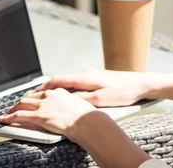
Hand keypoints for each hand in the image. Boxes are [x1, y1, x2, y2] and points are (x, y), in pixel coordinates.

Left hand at [0, 88, 96, 140]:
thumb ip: (67, 104)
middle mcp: (49, 96)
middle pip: (29, 97)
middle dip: (20, 102)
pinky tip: (3, 119)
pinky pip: (19, 115)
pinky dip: (9, 117)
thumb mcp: (77, 105)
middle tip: (15, 106)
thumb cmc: (86, 117)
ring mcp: (43, 105)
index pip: (41, 93)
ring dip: (12, 108)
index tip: (29, 100)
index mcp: (59, 92)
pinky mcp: (39, 116)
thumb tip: (64, 109)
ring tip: (7, 113)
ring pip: (22, 104)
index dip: (32, 97)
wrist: (87, 122)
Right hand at [33, 67, 152, 107]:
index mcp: (85, 77)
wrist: (141, 84)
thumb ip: (81, 99)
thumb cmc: (124, 91)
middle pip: (61, 80)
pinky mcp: (97, 77)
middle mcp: (86, 73)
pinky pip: (77, 82)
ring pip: (69, 81)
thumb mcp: (101, 100)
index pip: (58, 80)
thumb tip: (65, 100)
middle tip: (33, 96)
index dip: (43, 87)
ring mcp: (92, 74)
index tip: (31, 93)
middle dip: (46, 88)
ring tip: (47, 96)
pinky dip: (67, 88)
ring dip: (57, 88)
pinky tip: (66, 95)